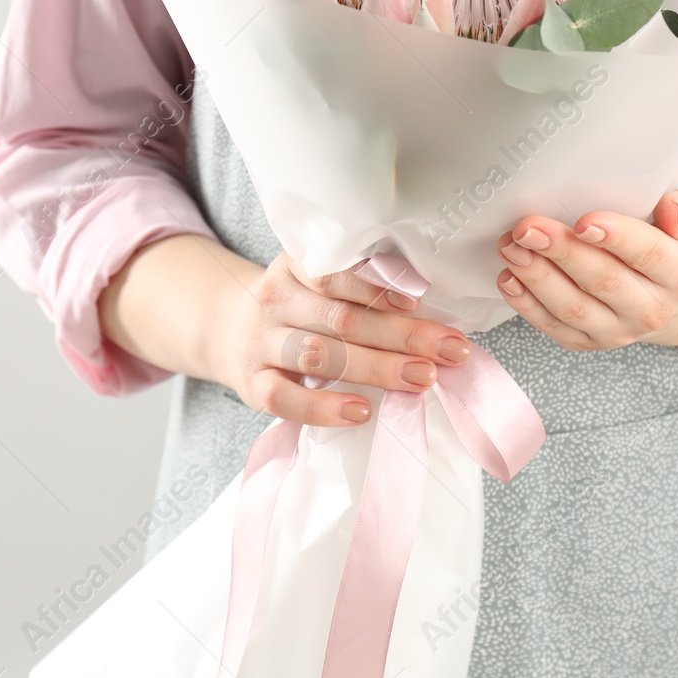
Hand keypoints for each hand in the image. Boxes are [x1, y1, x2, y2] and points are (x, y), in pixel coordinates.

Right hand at [210, 252, 473, 426]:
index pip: (335, 273)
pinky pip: (285, 398)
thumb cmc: (296, 307)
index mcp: (294, 265)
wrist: (227, 329)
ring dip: (376, 368)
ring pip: (320, 356)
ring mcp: (260, 342)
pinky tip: (361, 412)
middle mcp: (275, 300)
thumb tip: (433, 312)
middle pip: (342, 318)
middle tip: (450, 350)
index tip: (419, 303)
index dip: (377, 288)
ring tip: (421, 378)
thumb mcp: (316, 283)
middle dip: (402, 335)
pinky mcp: (252, 384)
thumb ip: (360, 289)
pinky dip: (324, 407)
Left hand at [495, 188, 677, 349]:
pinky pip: (555, 327)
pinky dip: (528, 305)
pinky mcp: (590, 341)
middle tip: (528, 228)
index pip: (649, 255)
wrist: (675, 291)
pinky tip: (509, 278)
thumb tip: (671, 213)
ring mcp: (620, 330)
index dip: (616, 237)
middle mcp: (653, 309)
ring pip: (574, 307)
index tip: (583, 221)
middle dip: (562, 253)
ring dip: (537, 277)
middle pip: (603, 281)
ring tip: (511, 247)